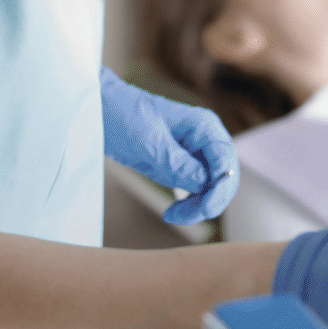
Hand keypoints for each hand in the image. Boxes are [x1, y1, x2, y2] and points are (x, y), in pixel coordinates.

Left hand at [99, 68, 238, 224]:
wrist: (102, 112)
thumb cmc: (124, 115)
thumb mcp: (149, 141)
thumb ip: (177, 163)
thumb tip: (204, 184)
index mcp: (204, 126)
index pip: (225, 160)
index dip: (222, 187)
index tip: (207, 209)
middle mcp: (205, 141)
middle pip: (224, 177)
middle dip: (210, 200)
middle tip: (184, 216)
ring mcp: (194, 155)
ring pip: (211, 189)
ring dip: (197, 207)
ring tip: (173, 215)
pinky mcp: (181, 167)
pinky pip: (195, 191)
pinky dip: (189, 205)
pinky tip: (173, 212)